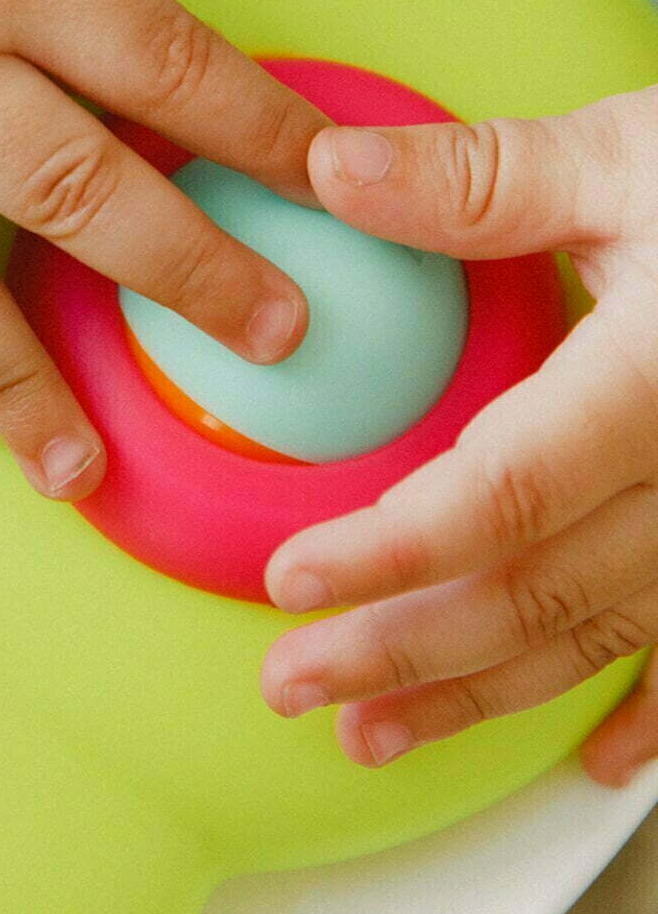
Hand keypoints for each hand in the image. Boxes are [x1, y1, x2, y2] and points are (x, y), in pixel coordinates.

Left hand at [260, 85, 657, 784]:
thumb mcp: (632, 154)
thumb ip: (482, 179)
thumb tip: (330, 170)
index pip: (506, 497)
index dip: (391, 553)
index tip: (291, 583)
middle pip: (543, 593)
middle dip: (406, 651)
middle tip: (292, 684)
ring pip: (610, 637)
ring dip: (489, 695)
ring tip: (375, 731)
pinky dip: (655, 715)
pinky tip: (598, 759)